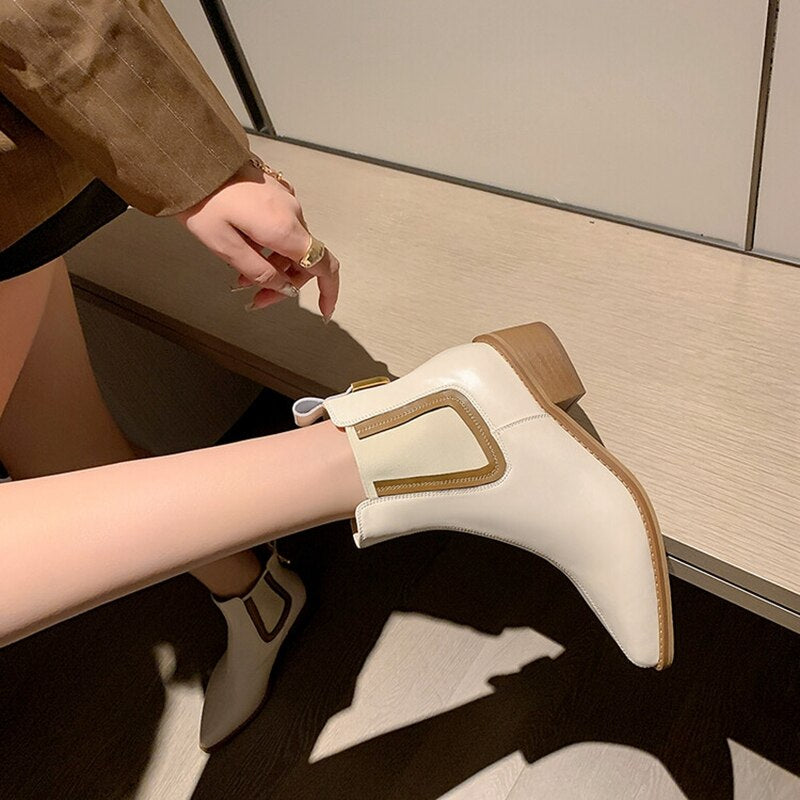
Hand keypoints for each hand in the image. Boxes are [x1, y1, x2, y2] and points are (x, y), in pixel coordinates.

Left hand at [174, 160, 338, 317]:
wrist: (194, 159)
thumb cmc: (203, 201)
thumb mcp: (225, 247)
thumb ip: (259, 271)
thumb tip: (285, 288)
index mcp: (284, 229)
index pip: (323, 265)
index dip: (329, 292)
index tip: (324, 311)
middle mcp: (293, 213)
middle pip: (304, 260)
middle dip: (284, 284)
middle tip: (255, 300)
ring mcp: (286, 200)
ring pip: (291, 245)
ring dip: (273, 267)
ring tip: (240, 279)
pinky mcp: (276, 193)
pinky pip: (282, 228)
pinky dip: (270, 247)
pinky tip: (245, 251)